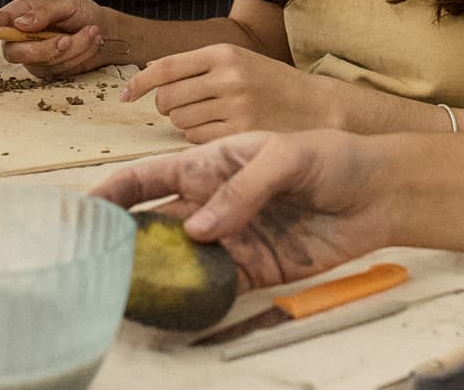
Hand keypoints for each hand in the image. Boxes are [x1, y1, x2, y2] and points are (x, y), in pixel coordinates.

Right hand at [0, 0, 116, 76]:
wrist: (104, 29)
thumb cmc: (80, 11)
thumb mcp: (65, 3)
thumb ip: (42, 12)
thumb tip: (19, 23)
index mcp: (18, 13)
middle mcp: (21, 36)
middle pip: (15, 52)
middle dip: (44, 48)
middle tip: (67, 38)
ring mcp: (33, 55)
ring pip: (41, 62)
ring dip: (72, 48)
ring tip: (92, 31)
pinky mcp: (47, 69)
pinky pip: (57, 70)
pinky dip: (78, 56)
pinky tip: (90, 42)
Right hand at [92, 128, 390, 288]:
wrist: (379, 191)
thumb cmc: (330, 155)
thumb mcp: (284, 155)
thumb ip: (242, 189)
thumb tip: (200, 230)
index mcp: (208, 163)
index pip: (148, 178)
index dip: (114, 192)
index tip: (85, 213)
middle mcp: (212, 201)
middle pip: (156, 225)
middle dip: (126, 243)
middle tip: (97, 267)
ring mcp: (232, 237)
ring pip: (182, 260)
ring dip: (157, 276)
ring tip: (128, 295)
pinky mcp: (256, 269)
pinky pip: (218, 285)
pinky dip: (196, 297)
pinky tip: (176, 308)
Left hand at [120, 45, 332, 142]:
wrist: (318, 107)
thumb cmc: (272, 85)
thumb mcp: (238, 61)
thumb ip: (197, 67)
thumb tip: (149, 76)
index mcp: (222, 53)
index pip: (165, 67)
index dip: (139, 83)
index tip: (124, 95)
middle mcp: (226, 77)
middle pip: (166, 97)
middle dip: (165, 106)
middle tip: (185, 108)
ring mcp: (234, 107)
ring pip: (179, 120)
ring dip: (184, 123)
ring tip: (211, 119)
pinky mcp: (240, 134)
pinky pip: (197, 140)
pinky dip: (200, 140)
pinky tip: (220, 133)